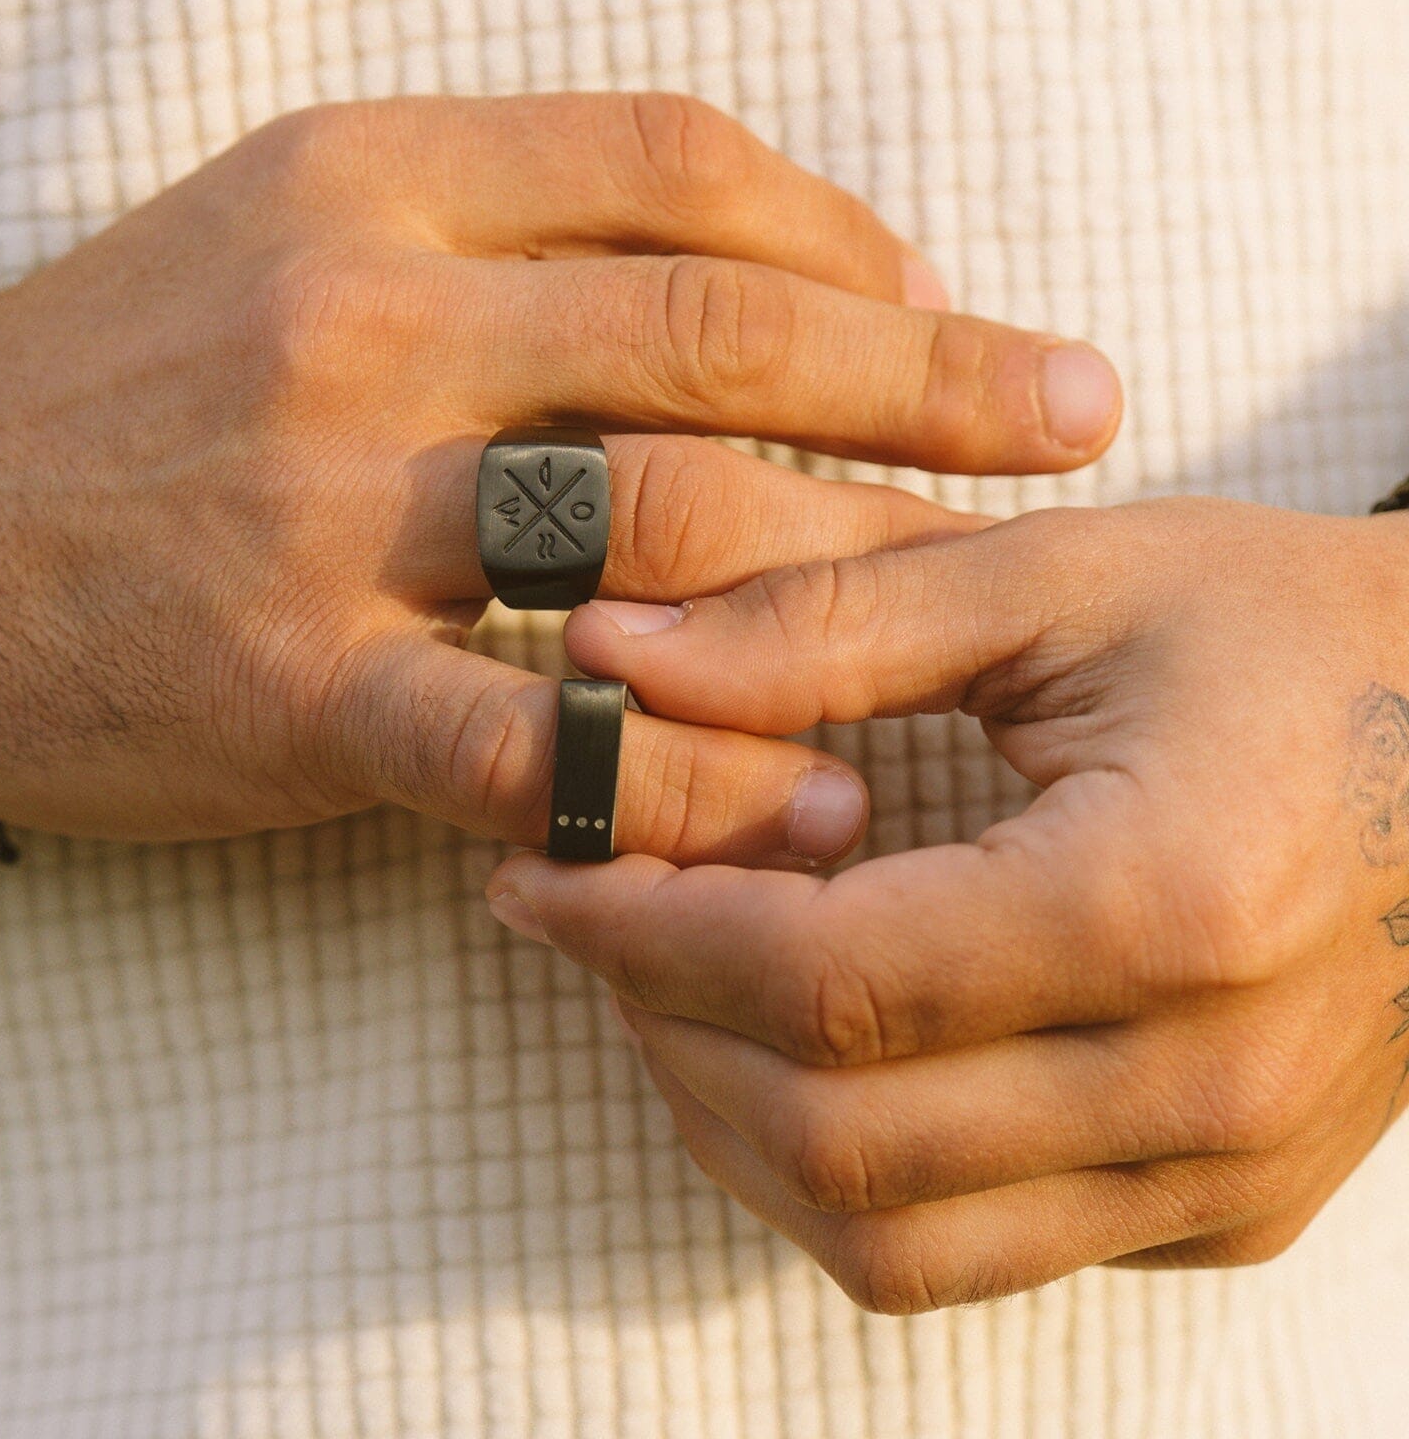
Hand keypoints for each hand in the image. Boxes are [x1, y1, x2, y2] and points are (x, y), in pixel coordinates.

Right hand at [0, 93, 1120, 845]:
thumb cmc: (110, 384)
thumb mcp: (284, 235)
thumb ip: (495, 239)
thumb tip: (728, 290)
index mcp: (375, 182)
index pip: (670, 164)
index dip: (842, 232)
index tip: (937, 303)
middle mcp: (366, 315)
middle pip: (711, 327)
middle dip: (927, 374)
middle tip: (1074, 413)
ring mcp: (328, 503)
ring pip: (652, 526)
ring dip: (839, 581)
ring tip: (964, 629)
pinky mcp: (289, 684)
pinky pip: (532, 733)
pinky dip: (685, 775)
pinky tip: (797, 807)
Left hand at [488, 497, 1408, 1310]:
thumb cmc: (1286, 633)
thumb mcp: (1058, 578)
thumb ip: (821, 618)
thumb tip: (609, 655)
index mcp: (1166, 903)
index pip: (828, 982)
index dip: (645, 932)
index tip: (542, 872)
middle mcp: (1207, 1080)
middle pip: (839, 1134)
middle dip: (663, 1027)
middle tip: (591, 916)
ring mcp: (1221, 1169)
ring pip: (891, 1239)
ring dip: (731, 1122)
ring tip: (667, 984)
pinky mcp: (1219, 1202)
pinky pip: (972, 1251)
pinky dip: (840, 1169)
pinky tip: (796, 1050)